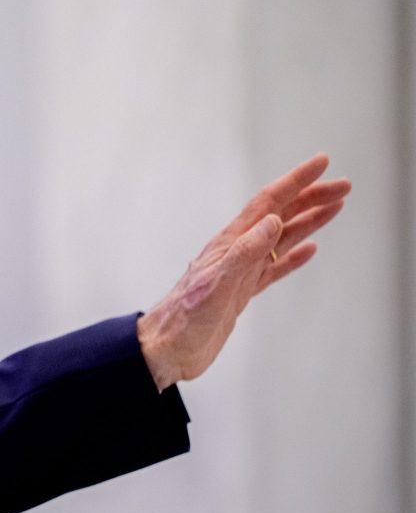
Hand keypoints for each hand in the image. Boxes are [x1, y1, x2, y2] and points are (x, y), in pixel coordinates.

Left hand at [137, 153, 349, 389]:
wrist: (168, 349)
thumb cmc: (184, 319)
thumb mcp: (217, 284)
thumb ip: (244, 254)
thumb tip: (272, 221)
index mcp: (231, 243)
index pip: (268, 203)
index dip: (296, 181)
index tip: (322, 163)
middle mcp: (237, 251)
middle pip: (280, 215)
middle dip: (311, 197)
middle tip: (344, 185)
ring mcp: (241, 271)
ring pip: (281, 238)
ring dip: (309, 221)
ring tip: (335, 207)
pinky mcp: (242, 291)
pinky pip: (274, 267)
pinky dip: (293, 256)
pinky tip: (308, 249)